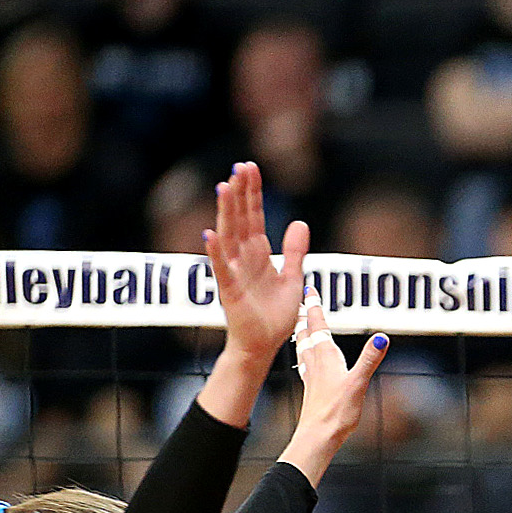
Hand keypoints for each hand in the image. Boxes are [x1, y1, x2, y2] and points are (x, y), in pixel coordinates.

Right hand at [207, 161, 308, 354]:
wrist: (263, 345)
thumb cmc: (274, 315)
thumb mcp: (293, 279)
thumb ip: (295, 252)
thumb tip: (300, 222)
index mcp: (259, 254)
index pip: (255, 216)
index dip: (253, 193)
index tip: (251, 167)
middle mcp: (243, 258)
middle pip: (240, 219)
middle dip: (241, 194)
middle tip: (240, 166)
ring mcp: (234, 273)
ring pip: (229, 237)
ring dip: (226, 213)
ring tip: (224, 187)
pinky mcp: (229, 291)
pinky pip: (221, 269)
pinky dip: (215, 252)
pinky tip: (210, 234)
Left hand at [280, 287, 390, 485]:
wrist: (318, 435)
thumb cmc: (337, 411)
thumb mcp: (358, 382)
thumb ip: (369, 359)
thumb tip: (382, 338)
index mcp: (326, 357)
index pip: (318, 325)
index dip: (315, 306)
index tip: (309, 289)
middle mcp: (316, 362)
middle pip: (307, 332)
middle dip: (306, 315)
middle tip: (303, 300)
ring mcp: (312, 376)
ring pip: (304, 347)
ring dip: (303, 332)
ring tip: (301, 323)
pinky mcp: (312, 388)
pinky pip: (306, 364)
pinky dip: (305, 354)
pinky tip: (305, 360)